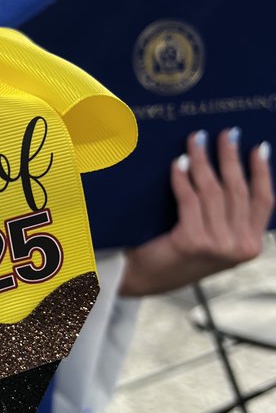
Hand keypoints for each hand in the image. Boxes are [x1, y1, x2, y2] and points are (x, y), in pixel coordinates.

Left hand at [120, 129, 273, 296]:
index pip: (264, 201)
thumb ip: (229, 216)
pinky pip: (189, 199)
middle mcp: (239, 247)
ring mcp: (217, 246)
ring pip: (213, 191)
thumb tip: (233, 167)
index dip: (262, 172)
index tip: (258, 147)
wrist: (149, 278)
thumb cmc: (181, 253)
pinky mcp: (192, 241)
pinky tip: (179, 163)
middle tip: (225, 134)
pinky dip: (183, 178)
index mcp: (251, 246)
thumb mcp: (216, 239)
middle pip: (237, 190)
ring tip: (197, 140)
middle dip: (230, 157)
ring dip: (204, 160)